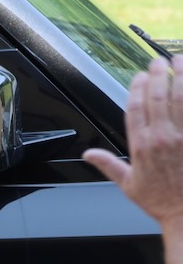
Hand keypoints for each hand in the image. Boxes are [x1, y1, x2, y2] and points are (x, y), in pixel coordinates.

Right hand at [84, 56, 182, 227]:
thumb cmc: (161, 202)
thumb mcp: (128, 185)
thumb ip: (108, 165)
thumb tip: (88, 154)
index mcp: (140, 146)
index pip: (134, 107)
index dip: (136, 87)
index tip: (140, 76)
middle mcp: (161, 138)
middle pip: (157, 97)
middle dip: (158, 75)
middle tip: (159, 61)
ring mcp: (182, 138)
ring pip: (181, 99)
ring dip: (181, 77)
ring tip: (180, 61)